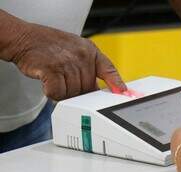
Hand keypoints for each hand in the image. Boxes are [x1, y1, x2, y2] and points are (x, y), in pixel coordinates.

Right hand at [11, 23, 125, 99]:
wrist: (26, 38)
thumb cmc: (52, 46)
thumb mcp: (78, 49)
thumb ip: (90, 66)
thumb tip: (100, 90)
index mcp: (90, 52)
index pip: (108, 69)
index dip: (117, 83)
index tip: (123, 93)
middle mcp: (81, 57)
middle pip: (88, 88)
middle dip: (78, 91)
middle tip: (66, 82)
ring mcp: (67, 63)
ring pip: (73, 93)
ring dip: (64, 92)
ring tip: (57, 79)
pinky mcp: (51, 70)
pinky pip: (58, 93)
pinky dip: (52, 93)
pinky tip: (49, 83)